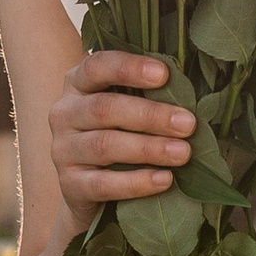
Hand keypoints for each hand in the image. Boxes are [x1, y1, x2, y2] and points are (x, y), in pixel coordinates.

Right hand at [49, 49, 193, 205]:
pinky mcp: (70, 185)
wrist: (87, 189)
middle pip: (104, 108)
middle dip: (150, 115)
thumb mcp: (126, 109)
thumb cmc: (118, 136)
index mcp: (78, 84)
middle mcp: (65, 113)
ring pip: (104, 145)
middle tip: (188, 124)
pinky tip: (165, 180)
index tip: (164, 74)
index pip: (97, 66)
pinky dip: (136, 182)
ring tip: (183, 153)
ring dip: (148, 148)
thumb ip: (147, 95)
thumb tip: (191, 89)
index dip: (129, 68)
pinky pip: (102, 184)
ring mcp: (63, 150)